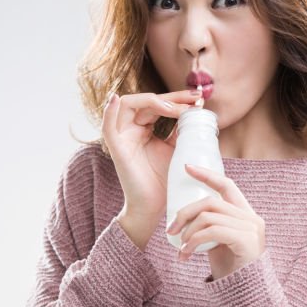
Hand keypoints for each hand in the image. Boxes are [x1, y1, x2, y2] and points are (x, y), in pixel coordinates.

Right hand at [102, 87, 202, 226]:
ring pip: (128, 104)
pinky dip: (109, 111)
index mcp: (144, 128)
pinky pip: (107, 127)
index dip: (178, 98)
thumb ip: (181, 131)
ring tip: (174, 108)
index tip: (199, 99)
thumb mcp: (177, 150)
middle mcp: (131, 129)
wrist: (154, 208)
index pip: (159, 104)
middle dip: (172, 98)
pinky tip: (115, 99)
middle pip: (147, 101)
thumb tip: (196, 111)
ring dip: (152, 102)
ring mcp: (122, 138)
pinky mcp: (116, 150)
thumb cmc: (165, 182)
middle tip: (195, 99)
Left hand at [166, 164, 265, 279]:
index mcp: (246, 214)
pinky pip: (213, 231)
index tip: (187, 168)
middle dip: (185, 213)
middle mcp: (252, 218)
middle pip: (211, 202)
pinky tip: (186, 253)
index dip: (207, 175)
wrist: (246, 295)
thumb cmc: (230, 269)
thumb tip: (184, 216)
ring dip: (188, 232)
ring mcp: (252, 229)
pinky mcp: (247, 241)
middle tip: (170, 229)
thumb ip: (211, 226)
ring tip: (181, 248)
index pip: (227, 186)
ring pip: (209, 217)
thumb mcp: (218, 242)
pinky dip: (194, 241)